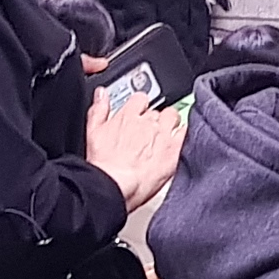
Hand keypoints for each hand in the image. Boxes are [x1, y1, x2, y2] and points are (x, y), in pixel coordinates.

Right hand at [86, 89, 186, 210]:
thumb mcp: (92, 132)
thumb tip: (102, 93)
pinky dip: (183, 134)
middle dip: (155, 119)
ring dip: (171, 123)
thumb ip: (99, 110)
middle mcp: (147, 122)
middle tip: (150, 132)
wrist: (116, 185)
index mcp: (128, 116)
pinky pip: (185, 132)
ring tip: (165, 135)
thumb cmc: (104, 165)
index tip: (139, 114)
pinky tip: (178, 141)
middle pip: (158, 110)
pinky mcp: (174, 150)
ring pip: (173, 117)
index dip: (140, 106)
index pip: (140, 98)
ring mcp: (163, 135)